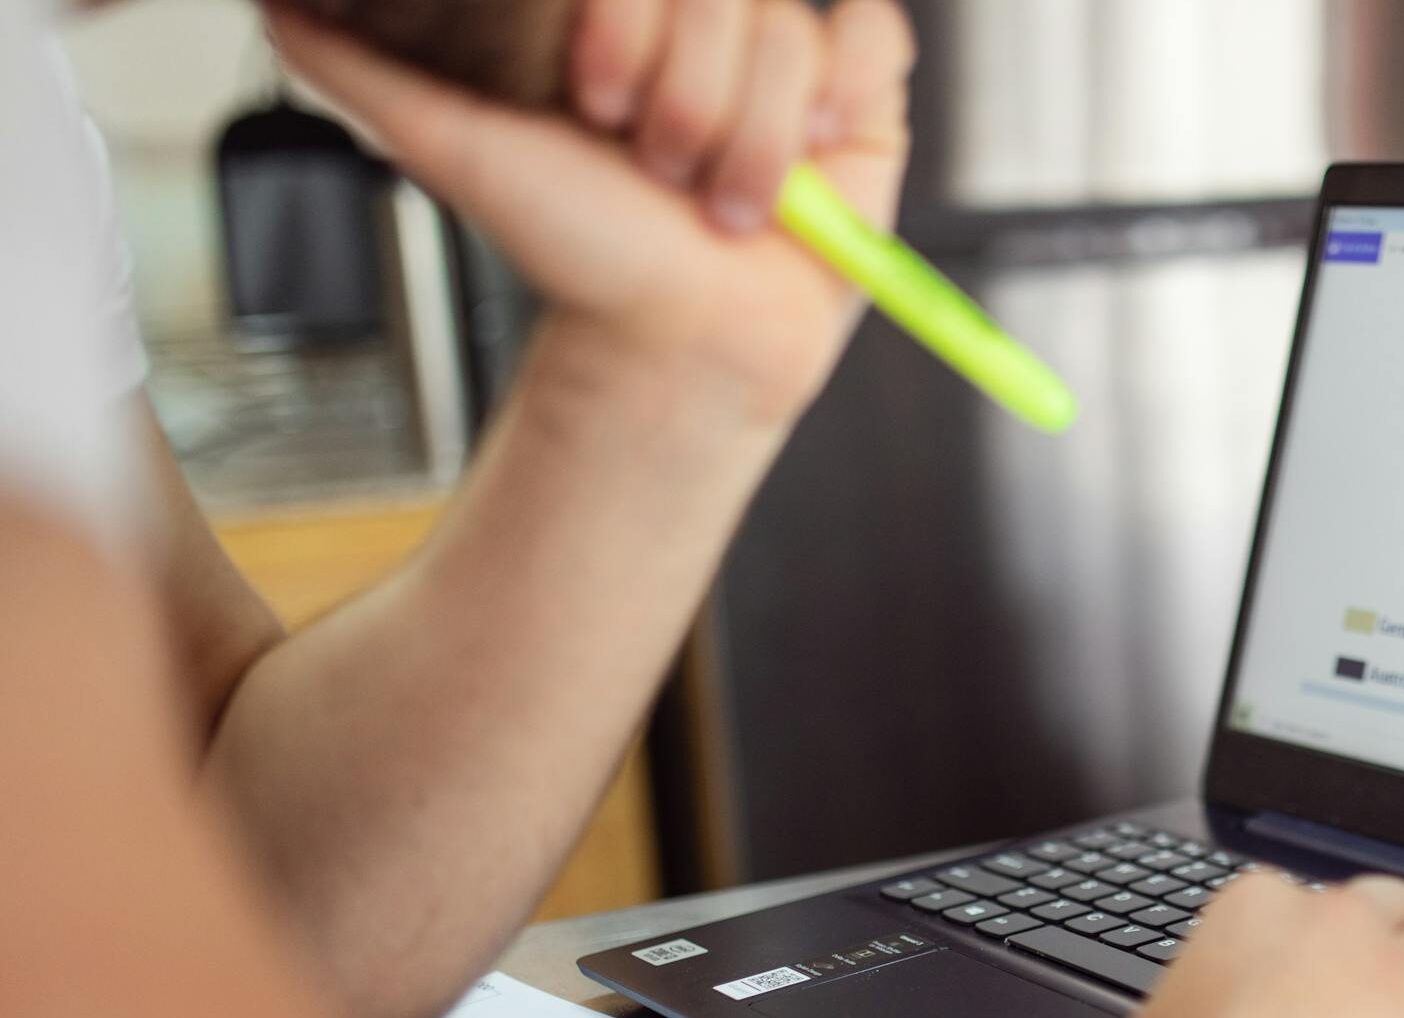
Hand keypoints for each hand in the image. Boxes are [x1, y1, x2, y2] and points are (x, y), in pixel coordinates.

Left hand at [266, 0, 913, 425]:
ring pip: (791, 29)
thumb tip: (276, 4)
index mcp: (623, 12)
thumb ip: (366, 72)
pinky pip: (872, 38)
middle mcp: (705, 25)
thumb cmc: (581, 255)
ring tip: (723, 200)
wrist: (679, 344)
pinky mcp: (861, 98)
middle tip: (657, 170)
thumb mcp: (457, 149)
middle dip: (688, 96)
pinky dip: (843, 92)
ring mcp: (787, 57)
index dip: (630, 25)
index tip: (597, 109)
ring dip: (755, 134)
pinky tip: (814, 150)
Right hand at [1085, 874, 1403, 1017]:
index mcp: (1266, 907)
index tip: (1322, 987)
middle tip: (1381, 1010)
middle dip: (1395, 951)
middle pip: (1400, 907)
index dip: (1326, 952)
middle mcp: (1342, 925)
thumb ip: (1228, 986)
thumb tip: (1237, 1011)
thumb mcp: (1176, 1012)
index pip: (1322, 902)